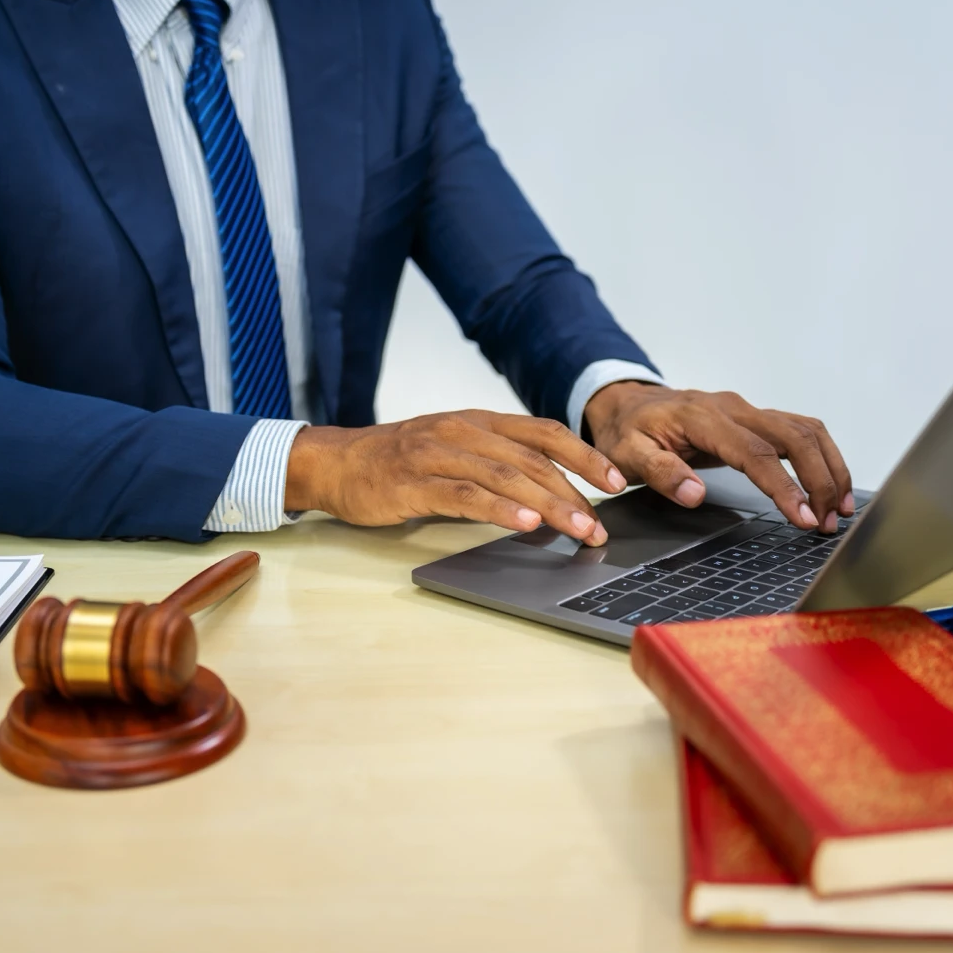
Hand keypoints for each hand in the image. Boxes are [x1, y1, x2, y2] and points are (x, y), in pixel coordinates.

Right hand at [285, 410, 627, 545]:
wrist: (336, 463)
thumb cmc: (397, 463)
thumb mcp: (454, 451)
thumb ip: (495, 466)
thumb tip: (549, 498)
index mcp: (478, 422)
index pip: (544, 433)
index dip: (584, 455)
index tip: (616, 481)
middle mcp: (464, 431)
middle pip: (533, 459)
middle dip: (574, 493)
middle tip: (600, 526)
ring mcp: (439, 454)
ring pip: (506, 477)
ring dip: (549, 506)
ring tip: (577, 530)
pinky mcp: (416, 482)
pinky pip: (466, 494)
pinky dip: (500, 510)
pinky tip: (525, 525)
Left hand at [583, 383, 853, 531]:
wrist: (627, 403)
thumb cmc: (628, 431)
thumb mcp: (626, 454)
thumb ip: (659, 472)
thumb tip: (693, 494)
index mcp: (702, 419)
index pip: (755, 452)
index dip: (783, 486)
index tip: (802, 517)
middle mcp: (733, 409)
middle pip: (794, 436)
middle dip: (819, 479)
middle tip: (827, 522)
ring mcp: (747, 411)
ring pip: (805, 430)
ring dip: (829, 467)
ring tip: (837, 509)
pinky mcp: (755, 418)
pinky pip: (800, 430)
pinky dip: (822, 456)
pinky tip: (830, 485)